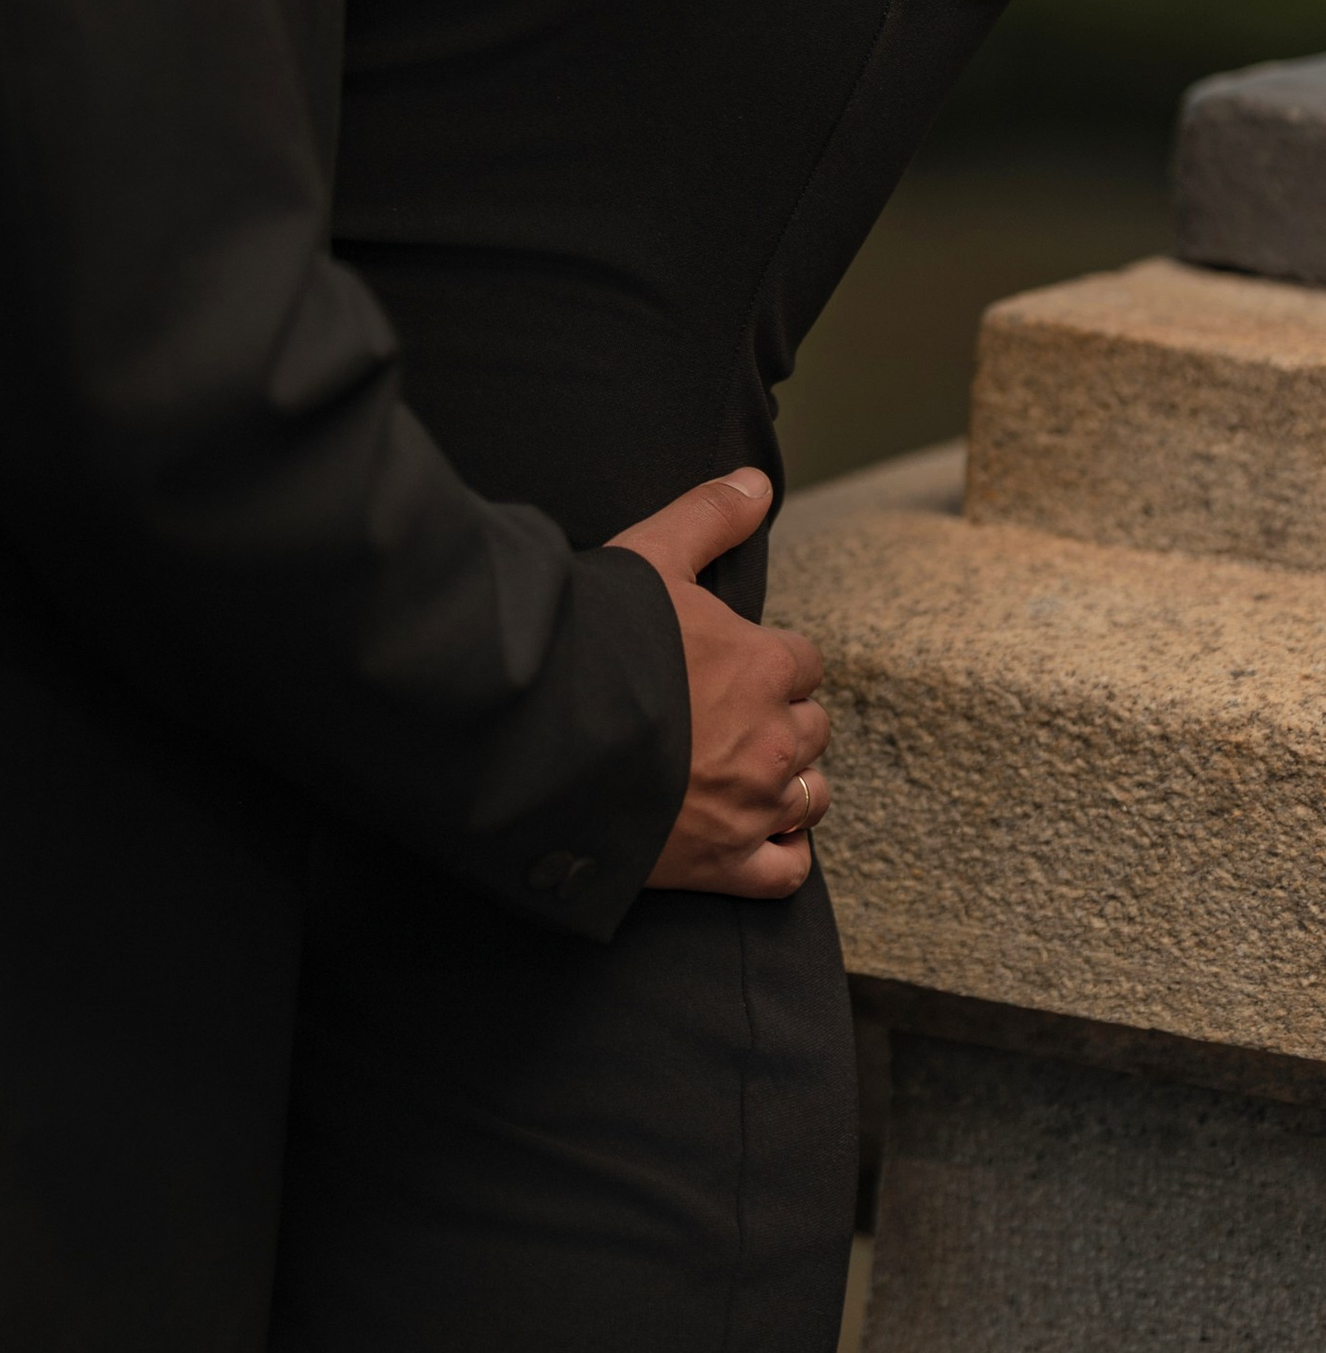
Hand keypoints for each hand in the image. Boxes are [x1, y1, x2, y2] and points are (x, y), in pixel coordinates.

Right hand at [611, 470, 830, 899]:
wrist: (540, 731)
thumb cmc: (596, 638)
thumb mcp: (650, 555)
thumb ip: (709, 515)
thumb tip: (758, 481)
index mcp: (764, 664)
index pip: (803, 661)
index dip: (769, 659)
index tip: (732, 663)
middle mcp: (773, 739)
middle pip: (812, 728)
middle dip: (779, 719)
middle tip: (728, 715)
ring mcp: (752, 807)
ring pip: (810, 796)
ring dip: (788, 783)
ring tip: (744, 771)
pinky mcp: (723, 863)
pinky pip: (786, 872)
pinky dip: (783, 855)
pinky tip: (761, 837)